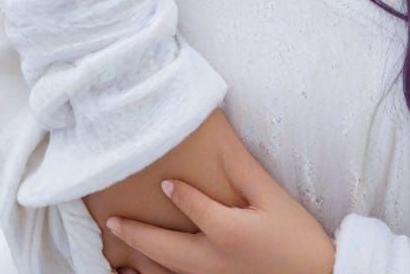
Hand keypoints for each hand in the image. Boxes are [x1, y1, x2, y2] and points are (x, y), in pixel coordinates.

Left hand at [105, 132, 335, 273]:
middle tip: (112, 221)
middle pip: (164, 249)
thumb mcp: (272, 197)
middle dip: (136, 234)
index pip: (190, 207)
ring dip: (140, 264)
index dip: (176, 193)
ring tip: (117, 254)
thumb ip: (243, 171)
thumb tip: (219, 147)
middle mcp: (212, 263)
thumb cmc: (296, 235)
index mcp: (227, 233)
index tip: (163, 181)